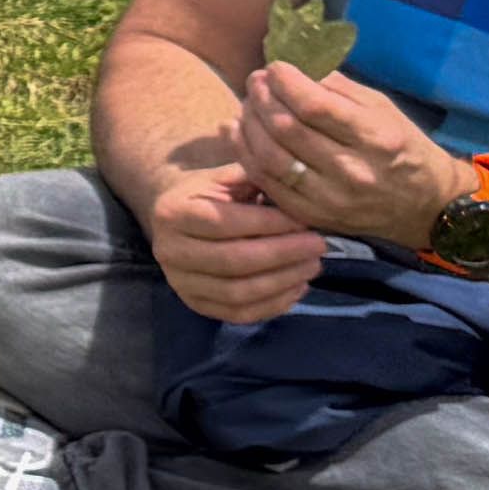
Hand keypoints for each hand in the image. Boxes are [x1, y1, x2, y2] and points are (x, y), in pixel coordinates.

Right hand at [143, 155, 329, 325]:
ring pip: (236, 292)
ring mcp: (179, 282)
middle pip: (232, 260)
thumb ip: (257, 179)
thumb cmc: (211, 193)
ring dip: (282, 281)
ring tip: (313, 266)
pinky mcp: (194, 304)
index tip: (306, 221)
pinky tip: (297, 288)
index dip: (270, 224)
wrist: (178, 220)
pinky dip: (273, 305)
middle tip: (319, 245)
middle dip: (283, 254)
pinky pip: (238, 313)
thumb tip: (297, 190)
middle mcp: (169, 250)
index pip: (225, 222)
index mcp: (174, 212)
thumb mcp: (228, 176)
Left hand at [233, 57, 459, 250]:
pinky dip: (245, 155)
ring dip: (249, 125)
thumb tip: (296, 68)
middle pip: (287, 130)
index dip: (286, 83)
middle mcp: (352, 170)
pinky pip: (267, 183)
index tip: (274, 67)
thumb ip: (339, 89)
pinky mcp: (312, 216)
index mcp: (375, 138)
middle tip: (255, 82)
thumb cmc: (403, 148)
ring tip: (247, 105)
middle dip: (262, 99)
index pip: (316, 107)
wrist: (424, 207)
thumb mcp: (383, 109)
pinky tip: (238, 133)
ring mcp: (329, 198)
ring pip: (270, 157)